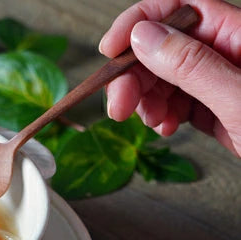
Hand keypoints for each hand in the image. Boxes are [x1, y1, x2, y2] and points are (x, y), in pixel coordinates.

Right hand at [99, 0, 240, 155]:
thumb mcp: (240, 99)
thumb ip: (191, 66)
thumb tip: (145, 36)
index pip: (180, 6)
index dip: (140, 21)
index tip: (111, 51)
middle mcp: (230, 52)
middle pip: (164, 46)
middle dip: (135, 74)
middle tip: (119, 106)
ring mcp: (224, 81)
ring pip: (166, 76)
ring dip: (146, 98)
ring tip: (149, 121)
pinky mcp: (220, 108)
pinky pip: (180, 101)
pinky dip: (163, 114)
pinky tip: (165, 127)